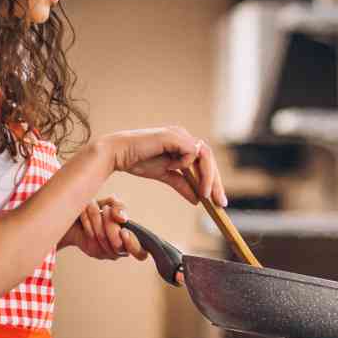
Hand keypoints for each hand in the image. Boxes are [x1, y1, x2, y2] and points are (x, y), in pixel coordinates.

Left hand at [59, 196, 148, 261]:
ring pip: (104, 238)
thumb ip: (120, 207)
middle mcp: (120, 250)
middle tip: (103, 210)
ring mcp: (106, 253)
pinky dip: (87, 221)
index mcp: (130, 238)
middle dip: (109, 222)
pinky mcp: (93, 251)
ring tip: (91, 207)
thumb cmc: (94, 211)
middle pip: (118, 245)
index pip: (140, 253)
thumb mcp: (110, 204)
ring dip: (96, 217)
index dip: (132, 244)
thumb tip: (123, 219)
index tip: (123, 231)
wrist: (71, 216)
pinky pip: (92, 237)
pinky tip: (83, 215)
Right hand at [101, 126, 228, 206]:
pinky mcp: (173, 135)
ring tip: (204, 194)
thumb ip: (182, 185)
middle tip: (219, 203)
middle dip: (216, 183)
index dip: (214, 182)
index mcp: (184, 145)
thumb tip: (197, 200)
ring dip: (207, 177)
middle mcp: (184, 137)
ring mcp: (180, 135)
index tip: (218, 202)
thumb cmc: (139, 160)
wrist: (119, 154)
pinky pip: (190, 152)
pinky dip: (184, 164)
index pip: (206, 163)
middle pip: (209, 159)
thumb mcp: (166, 176)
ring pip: (204, 156)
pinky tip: (171, 168)